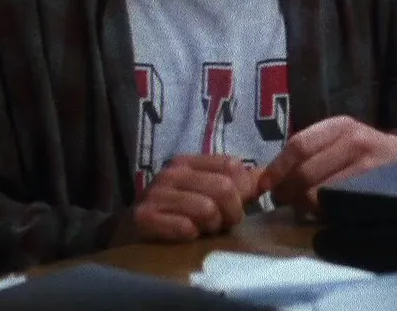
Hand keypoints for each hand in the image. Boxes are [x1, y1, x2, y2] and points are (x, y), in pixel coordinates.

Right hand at [120, 154, 260, 243]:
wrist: (128, 228)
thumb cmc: (176, 209)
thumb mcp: (206, 190)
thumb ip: (238, 183)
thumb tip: (268, 177)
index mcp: (189, 161)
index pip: (232, 166)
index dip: (244, 189)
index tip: (239, 204)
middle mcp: (171, 172)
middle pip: (224, 188)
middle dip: (232, 211)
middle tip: (225, 223)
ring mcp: (156, 193)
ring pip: (207, 208)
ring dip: (212, 225)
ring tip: (205, 228)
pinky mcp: (145, 217)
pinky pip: (185, 227)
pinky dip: (192, 234)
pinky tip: (187, 234)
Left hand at [260, 116, 396, 215]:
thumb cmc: (361, 150)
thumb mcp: (339, 138)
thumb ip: (309, 151)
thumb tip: (270, 179)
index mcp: (340, 126)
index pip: (298, 145)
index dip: (277, 168)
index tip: (264, 186)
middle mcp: (356, 141)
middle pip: (305, 172)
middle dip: (287, 192)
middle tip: (282, 201)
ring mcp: (368, 167)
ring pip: (319, 193)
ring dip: (304, 204)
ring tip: (303, 205)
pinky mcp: (375, 190)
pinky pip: (338, 206)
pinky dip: (324, 212)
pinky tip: (323, 210)